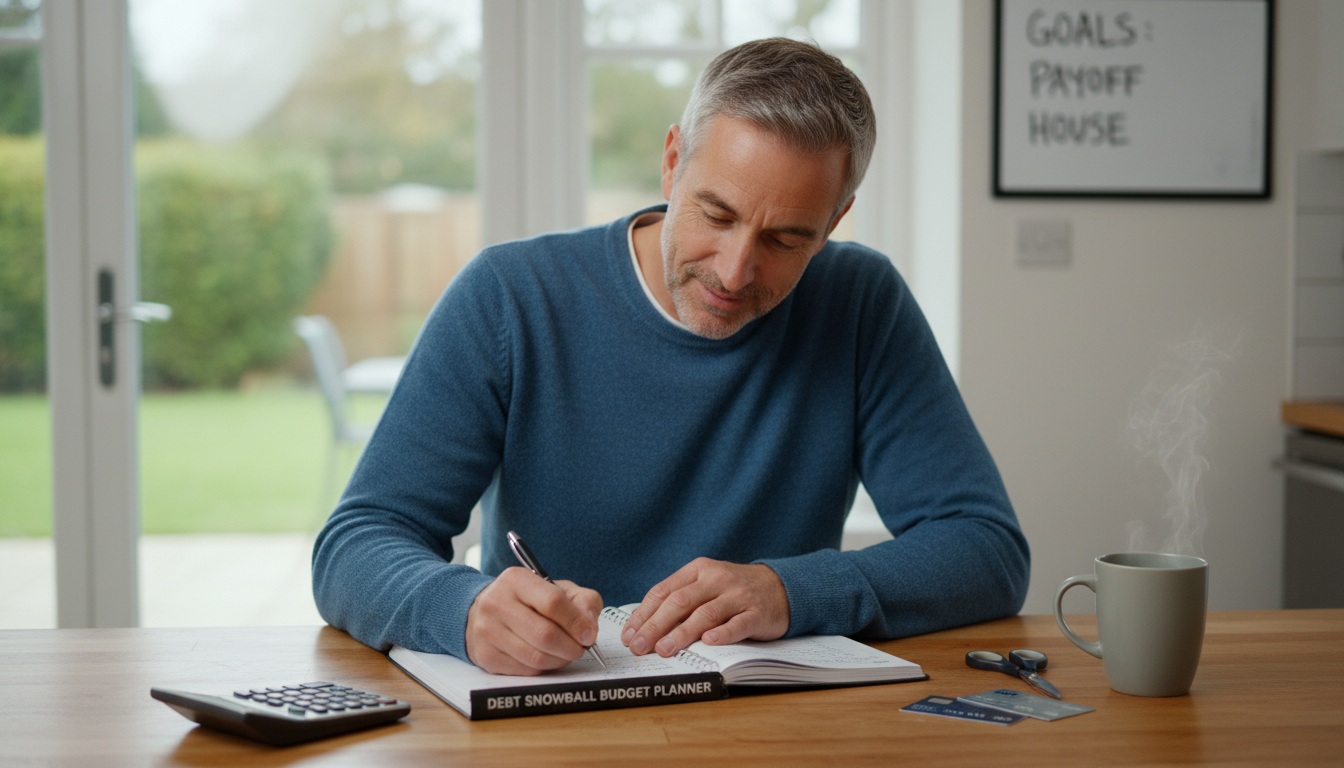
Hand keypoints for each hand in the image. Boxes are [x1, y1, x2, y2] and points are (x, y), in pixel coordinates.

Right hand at [465, 566, 602, 674]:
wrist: (482, 611)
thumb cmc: (527, 600)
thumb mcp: (556, 589)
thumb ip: (582, 601)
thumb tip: (589, 628)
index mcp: (516, 580)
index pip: (553, 602)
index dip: (576, 622)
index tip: (589, 634)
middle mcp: (496, 603)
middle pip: (545, 634)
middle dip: (571, 647)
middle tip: (580, 648)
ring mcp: (487, 631)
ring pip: (536, 657)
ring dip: (560, 660)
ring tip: (565, 653)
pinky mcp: (486, 656)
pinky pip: (525, 670)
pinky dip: (544, 668)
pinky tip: (547, 658)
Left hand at [620, 558, 788, 657]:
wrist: (781, 587)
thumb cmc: (734, 591)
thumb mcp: (706, 585)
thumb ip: (680, 600)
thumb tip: (644, 627)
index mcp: (698, 570)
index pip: (663, 591)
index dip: (643, 614)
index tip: (628, 635)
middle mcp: (716, 579)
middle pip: (679, 602)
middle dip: (655, 626)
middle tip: (639, 646)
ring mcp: (738, 595)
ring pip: (705, 614)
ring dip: (681, 633)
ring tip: (664, 650)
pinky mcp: (757, 612)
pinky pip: (738, 624)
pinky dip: (723, 633)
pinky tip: (708, 642)